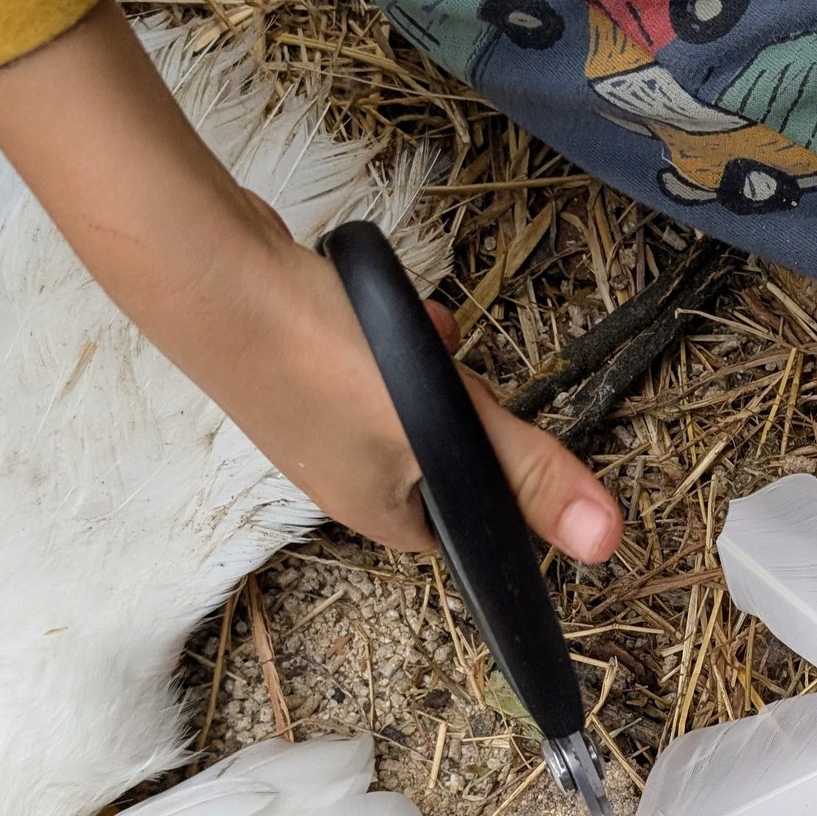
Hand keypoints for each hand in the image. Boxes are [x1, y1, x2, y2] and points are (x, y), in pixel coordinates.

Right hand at [220, 216, 621, 555]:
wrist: (210, 274)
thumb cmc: (320, 362)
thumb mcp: (444, 426)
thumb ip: (527, 474)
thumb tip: (605, 541)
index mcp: (378, 515)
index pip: (466, 526)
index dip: (498, 482)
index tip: (504, 434)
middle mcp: (343, 480)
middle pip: (446, 453)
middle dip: (466, 405)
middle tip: (462, 374)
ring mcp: (316, 422)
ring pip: (413, 397)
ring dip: (434, 362)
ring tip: (425, 332)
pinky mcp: (302, 367)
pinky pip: (375, 358)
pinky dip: (396, 334)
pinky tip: (391, 303)